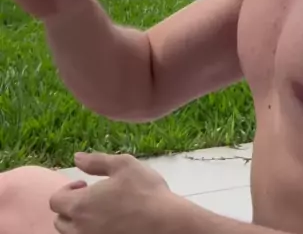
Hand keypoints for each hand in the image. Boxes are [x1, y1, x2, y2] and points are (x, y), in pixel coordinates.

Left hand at [50, 152, 177, 233]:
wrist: (166, 223)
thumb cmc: (145, 191)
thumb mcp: (123, 165)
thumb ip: (96, 161)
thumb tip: (76, 157)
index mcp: (81, 206)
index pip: (55, 201)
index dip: (67, 189)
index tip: (85, 183)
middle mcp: (81, 229)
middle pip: (60, 221)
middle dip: (70, 207)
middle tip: (92, 197)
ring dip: (79, 222)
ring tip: (101, 211)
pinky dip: (92, 231)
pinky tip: (110, 222)